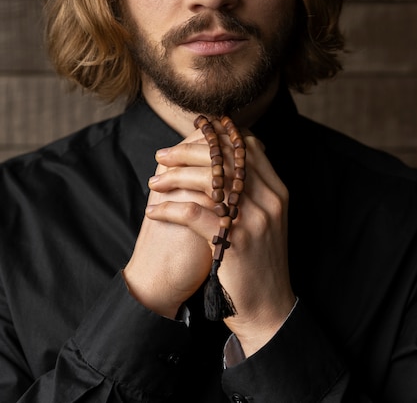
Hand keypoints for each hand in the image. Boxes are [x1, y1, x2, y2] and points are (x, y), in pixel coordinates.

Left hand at [124, 122, 294, 356]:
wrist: (268, 306)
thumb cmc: (258, 260)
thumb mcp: (266, 219)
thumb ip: (253, 189)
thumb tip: (225, 159)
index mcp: (276, 190)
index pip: (246, 146)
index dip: (216, 135)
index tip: (191, 133)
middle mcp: (269, 199)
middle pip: (224, 156)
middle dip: (188, 151)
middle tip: (162, 155)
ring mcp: (253, 219)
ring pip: (209, 179)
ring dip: (175, 176)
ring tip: (154, 182)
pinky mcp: (234, 241)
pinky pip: (194, 213)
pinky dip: (169, 208)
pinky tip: (154, 211)